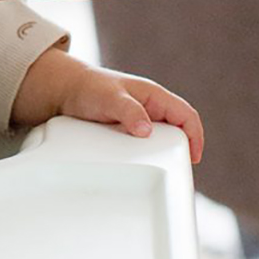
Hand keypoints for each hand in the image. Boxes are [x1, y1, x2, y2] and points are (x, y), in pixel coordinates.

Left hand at [58, 64, 204, 164]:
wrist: (64, 89)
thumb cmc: (88, 87)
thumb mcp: (109, 98)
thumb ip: (128, 110)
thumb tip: (146, 130)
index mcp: (154, 96)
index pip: (186, 115)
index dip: (195, 136)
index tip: (193, 158)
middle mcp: (150, 107)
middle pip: (177, 130)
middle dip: (180, 149)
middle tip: (176, 170)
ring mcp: (139, 118)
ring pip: (161, 138)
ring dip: (163, 153)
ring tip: (159, 171)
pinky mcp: (128, 129)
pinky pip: (145, 143)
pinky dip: (147, 154)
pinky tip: (141, 165)